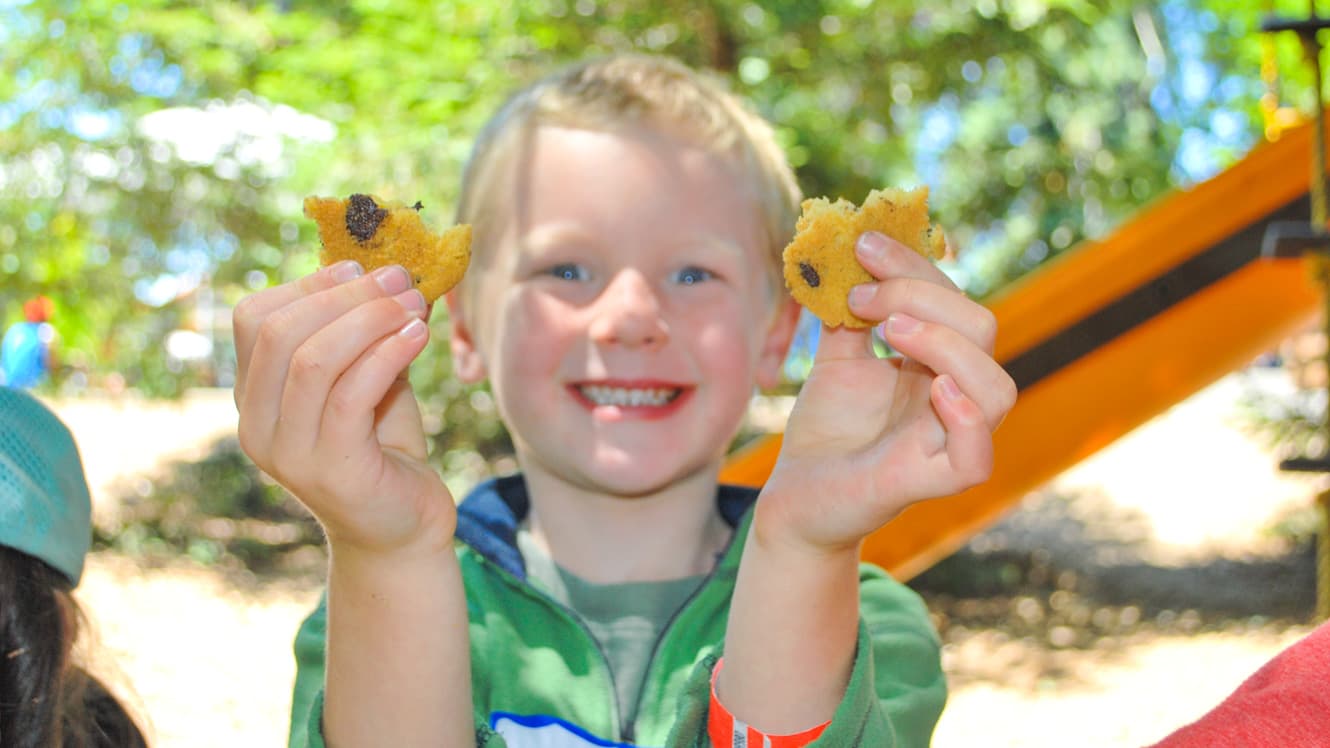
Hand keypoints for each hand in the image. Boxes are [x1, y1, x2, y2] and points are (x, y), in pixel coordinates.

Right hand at [232, 261, 455, 555]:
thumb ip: (364, 332)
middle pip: (282, 332)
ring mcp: (288, 452)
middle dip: (347, 295)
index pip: (253, 318)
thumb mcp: (367, 376)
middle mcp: (258, 426)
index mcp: (254, 397)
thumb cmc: (384, 447)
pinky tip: (418, 338)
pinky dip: (387, 354)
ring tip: (415, 305)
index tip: (361, 267)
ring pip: (314, 359)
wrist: (404, 527)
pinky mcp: (330, 469)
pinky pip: (350, 394)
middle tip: (402, 279)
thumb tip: (388, 269)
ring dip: (371, 319)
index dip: (307, 284)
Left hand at [759, 231, 1015, 553]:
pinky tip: (934, 389)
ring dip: (946, 345)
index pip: (952, 300)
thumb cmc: (826, 431)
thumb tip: (844, 253)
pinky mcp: (927, 482)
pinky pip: (975, 459)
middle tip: (861, 294)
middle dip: (923, 294)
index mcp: (938, 363)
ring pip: (996, 390)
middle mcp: (953, 399)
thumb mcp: (836, 359)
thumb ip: (849, 313)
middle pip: (979, 330)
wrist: (794, 497)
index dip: (913, 265)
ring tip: (890, 327)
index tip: (862, 244)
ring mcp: (946, 442)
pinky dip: (966, 421)